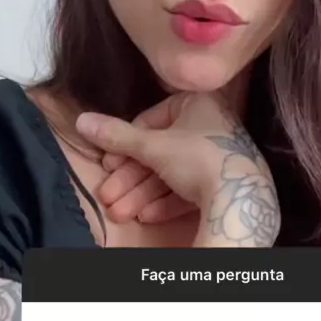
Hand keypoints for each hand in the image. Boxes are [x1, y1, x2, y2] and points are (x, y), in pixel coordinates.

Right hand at [76, 91, 280, 246]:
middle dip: (130, 178)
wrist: (238, 197)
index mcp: (199, 104)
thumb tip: (81, 120)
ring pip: (173, 174)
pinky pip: (192, 189)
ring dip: (143, 194)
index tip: (109, 163)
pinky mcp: (227, 182)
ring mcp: (221, 156)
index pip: (152, 119)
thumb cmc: (196, 157)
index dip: (127, 143)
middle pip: (160, 152)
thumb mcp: (151, 145)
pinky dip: (167, 202)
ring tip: (120, 213)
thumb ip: (116, 135)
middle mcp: (212, 126)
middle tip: (108, 195)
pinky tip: (148, 216)